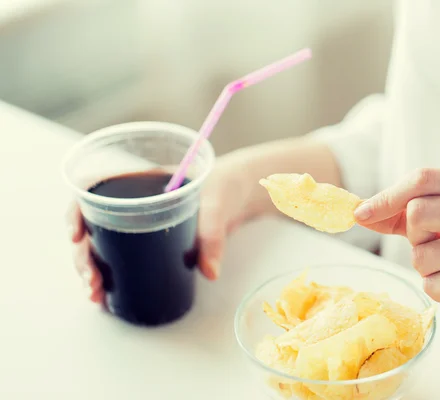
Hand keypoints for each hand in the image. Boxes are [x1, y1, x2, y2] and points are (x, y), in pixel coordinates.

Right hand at [66, 159, 255, 302]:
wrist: (239, 194)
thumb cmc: (225, 186)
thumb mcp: (218, 205)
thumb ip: (213, 236)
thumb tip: (209, 271)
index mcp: (140, 180)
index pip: (94, 191)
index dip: (76, 213)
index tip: (76, 237)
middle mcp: (132, 201)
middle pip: (92, 226)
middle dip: (84, 256)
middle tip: (91, 282)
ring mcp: (138, 222)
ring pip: (101, 245)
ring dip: (91, 270)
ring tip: (95, 295)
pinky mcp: (149, 241)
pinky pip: (121, 256)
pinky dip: (109, 275)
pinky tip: (105, 296)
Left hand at [353, 168, 439, 331]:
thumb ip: (406, 214)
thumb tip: (360, 212)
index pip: (424, 178)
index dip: (387, 196)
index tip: (360, 214)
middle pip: (417, 212)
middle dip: (415, 238)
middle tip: (439, 249)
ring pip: (421, 253)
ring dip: (428, 270)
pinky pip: (433, 285)